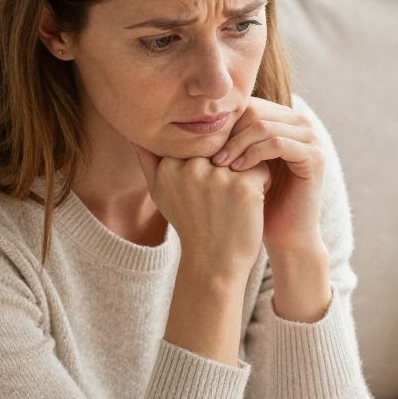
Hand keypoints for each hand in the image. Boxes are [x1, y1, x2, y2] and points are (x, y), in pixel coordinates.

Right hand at [135, 148, 269, 271]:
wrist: (213, 263)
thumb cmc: (189, 225)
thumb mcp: (160, 193)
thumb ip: (148, 160)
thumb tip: (135, 135)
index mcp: (169, 165)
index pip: (199, 141)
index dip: (210, 159)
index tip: (208, 185)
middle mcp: (190, 167)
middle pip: (221, 144)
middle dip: (229, 161)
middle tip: (226, 191)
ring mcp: (217, 176)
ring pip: (243, 154)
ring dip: (246, 171)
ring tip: (237, 197)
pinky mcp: (243, 187)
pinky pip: (261, 168)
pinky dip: (262, 183)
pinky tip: (250, 204)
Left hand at [210, 101, 325, 255]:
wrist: (285, 234)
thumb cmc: (256, 202)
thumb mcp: (236, 166)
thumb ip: (223, 141)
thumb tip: (187, 124)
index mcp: (282, 120)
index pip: (245, 106)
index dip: (221, 124)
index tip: (200, 148)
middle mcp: (299, 123)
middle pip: (254, 111)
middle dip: (227, 133)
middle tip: (208, 157)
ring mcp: (310, 138)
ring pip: (264, 126)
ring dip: (237, 145)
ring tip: (218, 165)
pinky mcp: (315, 156)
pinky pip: (278, 144)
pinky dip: (254, 155)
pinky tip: (237, 171)